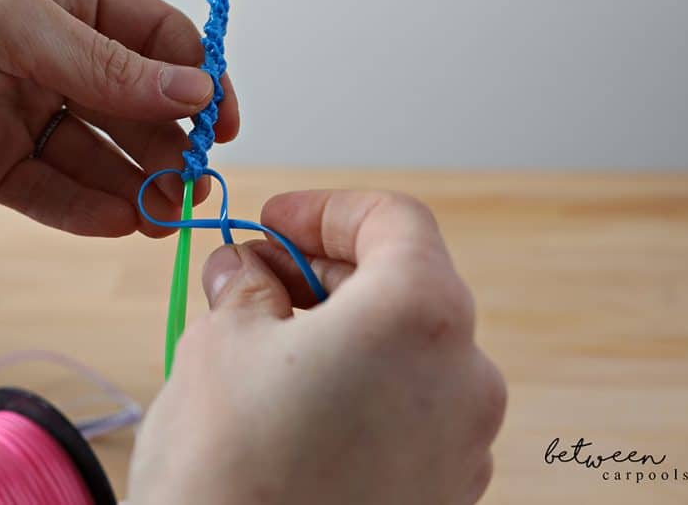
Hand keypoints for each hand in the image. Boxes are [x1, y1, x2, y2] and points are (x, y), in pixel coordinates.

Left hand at [0, 0, 237, 235]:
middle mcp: (56, 54)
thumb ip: (107, 64)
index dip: (200, 80)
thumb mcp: (12, 21)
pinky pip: (60, 192)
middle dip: (172, 146)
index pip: (159, 38)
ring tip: (165, 217)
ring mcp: (29, 113)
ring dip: (140, 186)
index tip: (222, 126)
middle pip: (141, 105)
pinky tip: (121, 224)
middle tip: (193, 187)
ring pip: (106, 155)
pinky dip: (92, 210)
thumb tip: (194, 92)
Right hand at [128, 190, 505, 504]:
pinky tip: (298, 401)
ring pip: (408, 350)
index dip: (326, 209)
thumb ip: (242, 285)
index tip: (272, 220)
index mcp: (419, 315)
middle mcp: (466, 376)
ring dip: (342, 328)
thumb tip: (243, 266)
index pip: (394, 219)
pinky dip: (362, 385)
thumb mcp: (221, 344)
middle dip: (325, 270)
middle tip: (255, 277)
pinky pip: (411, 409)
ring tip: (267, 341)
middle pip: (405, 283)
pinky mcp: (445, 492)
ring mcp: (464, 443)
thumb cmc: (229, 469)